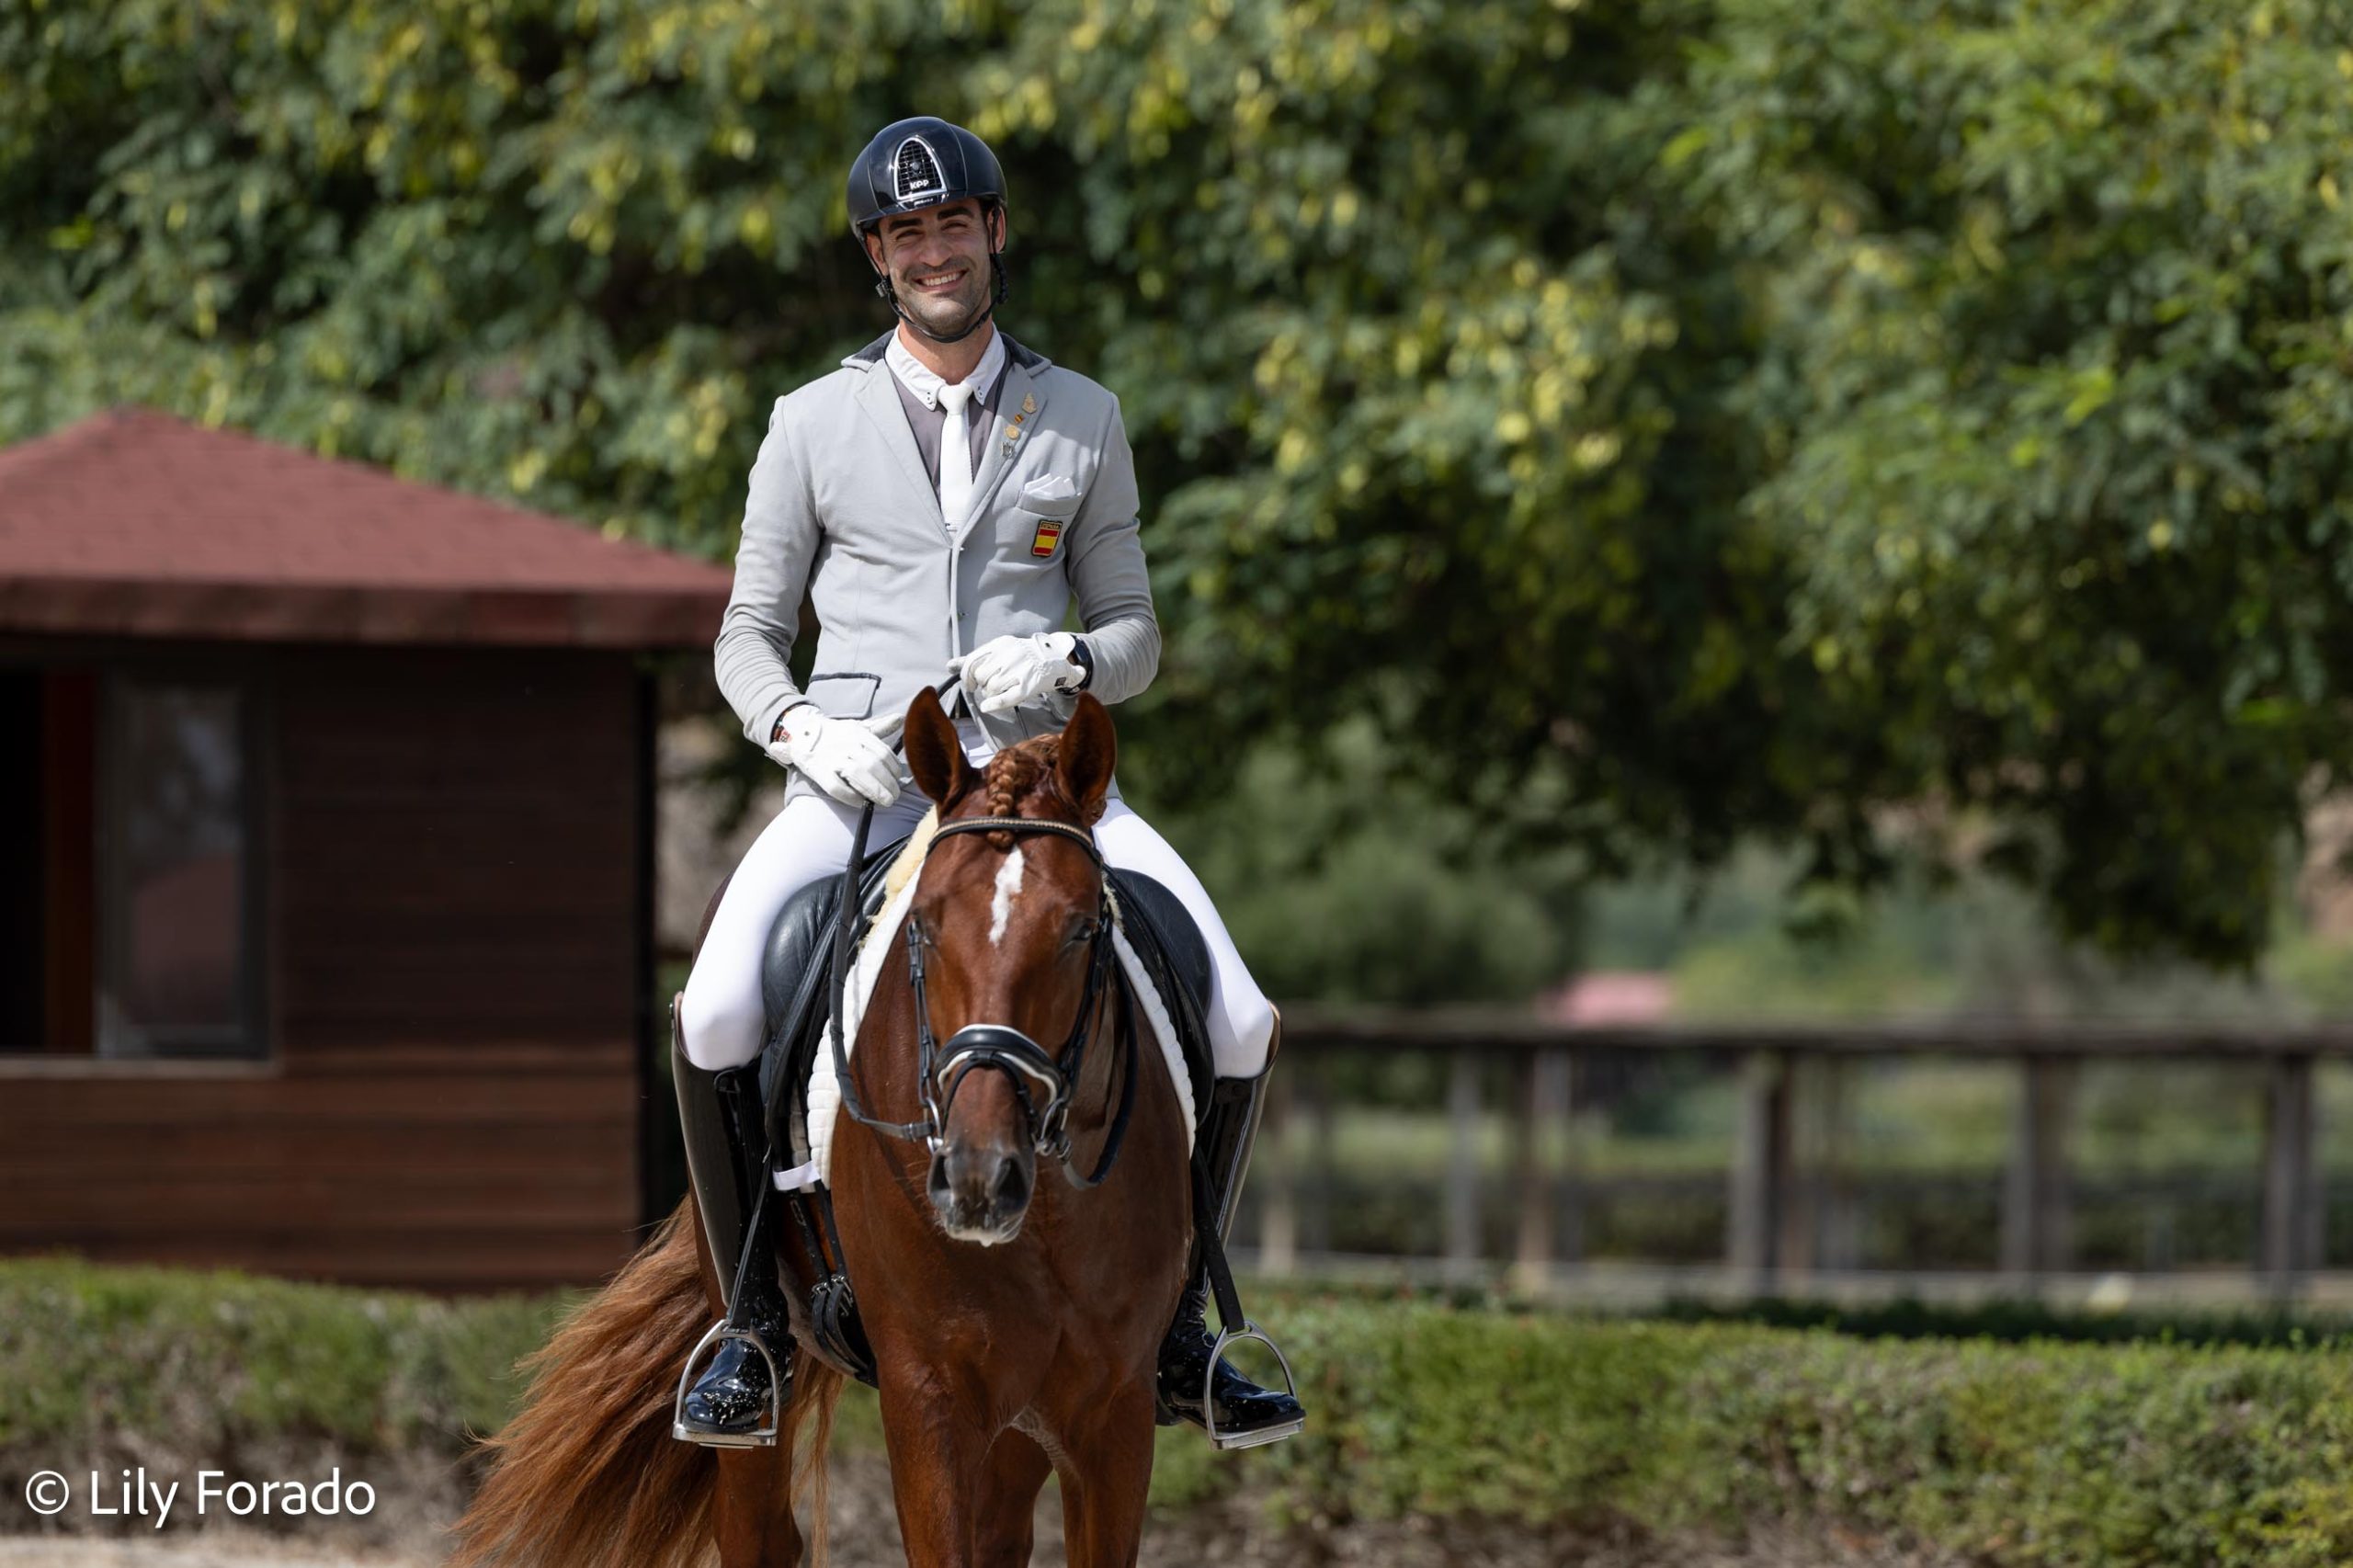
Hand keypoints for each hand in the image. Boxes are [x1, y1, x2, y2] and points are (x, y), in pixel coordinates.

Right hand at [767, 704, 900, 807]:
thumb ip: (879, 726)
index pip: (882, 752)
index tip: (899, 780)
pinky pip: (836, 787)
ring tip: (885, 801)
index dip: (894, 769)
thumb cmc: (836, 734)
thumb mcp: (857, 727)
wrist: (801, 732)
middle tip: (895, 796)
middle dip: (888, 783)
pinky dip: (850, 796)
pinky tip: (861, 803)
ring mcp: (831, 757)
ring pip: (858, 774)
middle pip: (873, 765)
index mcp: (857, 733)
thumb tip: (900, 719)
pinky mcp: (818, 771)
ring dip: (875, 790)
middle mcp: (845, 743)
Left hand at [949, 633, 1082, 715]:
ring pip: (991, 688)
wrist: (1054, 660)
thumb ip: (975, 658)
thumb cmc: (1022, 657)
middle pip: (981, 676)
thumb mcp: (1000, 651)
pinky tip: (988, 706)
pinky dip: (993, 704)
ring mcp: (1020, 670)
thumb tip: (949, 666)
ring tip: (999, 690)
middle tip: (990, 684)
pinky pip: (1005, 698)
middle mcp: (1010, 655)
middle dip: (981, 684)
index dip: (966, 675)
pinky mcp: (1028, 686)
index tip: (968, 683)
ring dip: (990, 693)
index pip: (973, 660)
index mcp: (1001, 644)